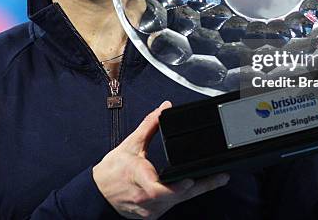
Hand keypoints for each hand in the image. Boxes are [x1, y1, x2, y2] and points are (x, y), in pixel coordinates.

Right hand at [93, 101, 229, 218]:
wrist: (97, 193)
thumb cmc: (111, 171)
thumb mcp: (130, 144)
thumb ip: (149, 125)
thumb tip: (164, 109)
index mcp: (140, 180)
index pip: (160, 189)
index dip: (177, 187)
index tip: (190, 181)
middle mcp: (146, 200)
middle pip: (178, 196)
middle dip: (201, 186)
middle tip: (221, 177)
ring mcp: (149, 211)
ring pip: (177, 202)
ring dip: (193, 191)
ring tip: (213, 180)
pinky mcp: (151, 215)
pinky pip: (171, 206)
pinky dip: (180, 196)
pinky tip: (190, 187)